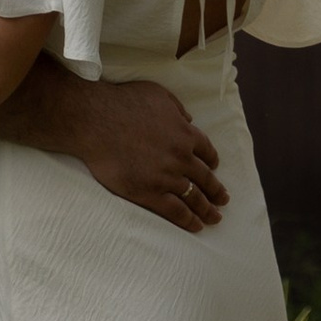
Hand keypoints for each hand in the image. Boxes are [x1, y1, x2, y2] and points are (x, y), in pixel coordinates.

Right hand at [69, 77, 228, 234]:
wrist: (96, 120)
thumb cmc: (123, 103)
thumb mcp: (158, 94)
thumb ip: (177, 108)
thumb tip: (188, 118)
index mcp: (185, 133)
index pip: (207, 151)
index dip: (212, 161)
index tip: (214, 168)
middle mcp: (181, 157)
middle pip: (205, 178)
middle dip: (216, 191)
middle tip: (223, 199)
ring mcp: (166, 177)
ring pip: (194, 197)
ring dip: (207, 209)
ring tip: (215, 218)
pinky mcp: (149, 193)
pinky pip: (175, 211)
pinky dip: (188, 220)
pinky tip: (196, 226)